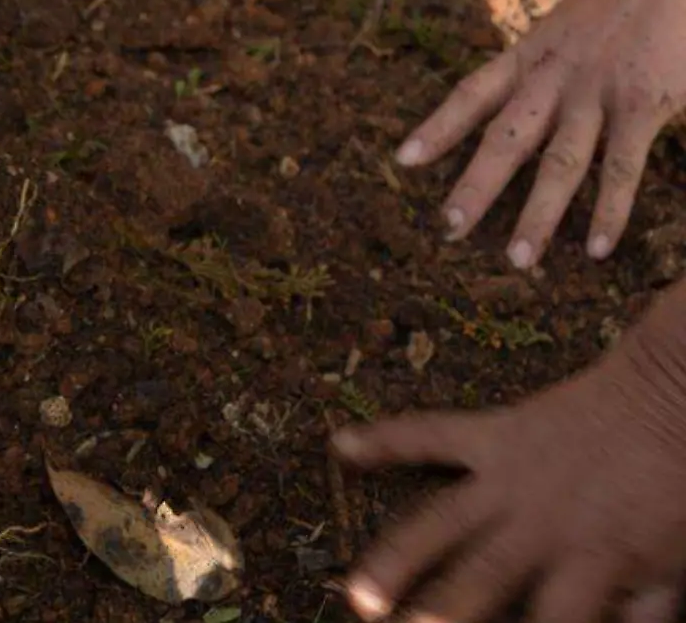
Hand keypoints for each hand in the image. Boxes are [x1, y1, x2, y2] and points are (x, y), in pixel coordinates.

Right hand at [332, 285, 685, 622]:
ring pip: (442, 522)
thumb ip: (646, 602)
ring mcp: (510, 478)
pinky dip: (385, 438)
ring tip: (359, 594)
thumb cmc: (682, 481)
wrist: (677, 392)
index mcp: (594, 560)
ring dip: (398, 558)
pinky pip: (432, 434)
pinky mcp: (496, 434)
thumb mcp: (680, 557)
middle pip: (482, 578)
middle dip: (439, 611)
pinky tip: (341, 445)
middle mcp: (540, 524)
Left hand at [396, 0, 685, 269]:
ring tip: (516, 260)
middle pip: (505, 139)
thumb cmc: (630, 0)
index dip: (437, 129)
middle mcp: (555, 76)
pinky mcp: (643, 105)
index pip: (471, 93)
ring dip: (538, 215)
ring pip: (560, 164)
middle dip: (474, 186)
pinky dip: (609, 211)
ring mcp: (598, 93)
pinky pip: (622, 168)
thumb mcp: (569, 25)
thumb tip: (523, 105)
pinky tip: (593, 248)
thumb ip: (545, 65)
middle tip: (447, 229)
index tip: (402, 162)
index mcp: (532, 53)